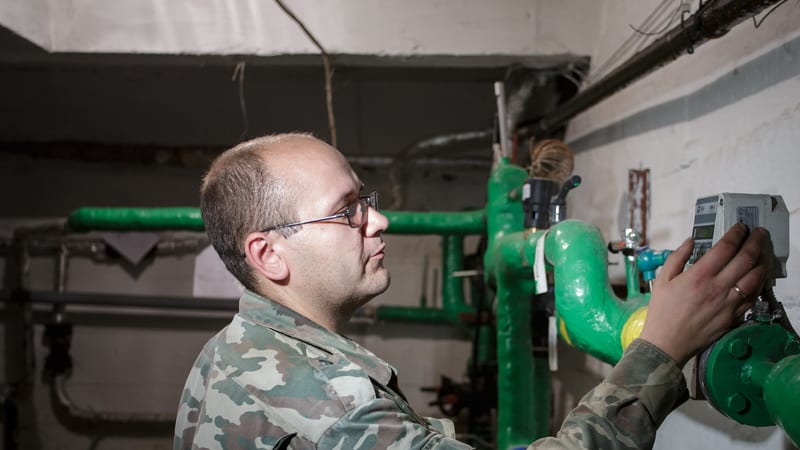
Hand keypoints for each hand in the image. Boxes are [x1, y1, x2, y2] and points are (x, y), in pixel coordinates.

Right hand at [639, 223, 772, 365]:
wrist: (667, 343)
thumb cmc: (661, 311)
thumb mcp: (662, 280)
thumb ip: (676, 257)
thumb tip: (690, 241)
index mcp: (698, 275)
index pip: (725, 248)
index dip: (737, 234)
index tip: (741, 227)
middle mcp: (717, 287)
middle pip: (746, 259)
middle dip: (756, 241)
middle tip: (759, 233)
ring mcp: (729, 303)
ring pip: (756, 277)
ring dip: (763, 261)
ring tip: (763, 252)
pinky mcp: (734, 316)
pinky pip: (753, 297)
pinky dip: (759, 283)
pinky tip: (758, 276)